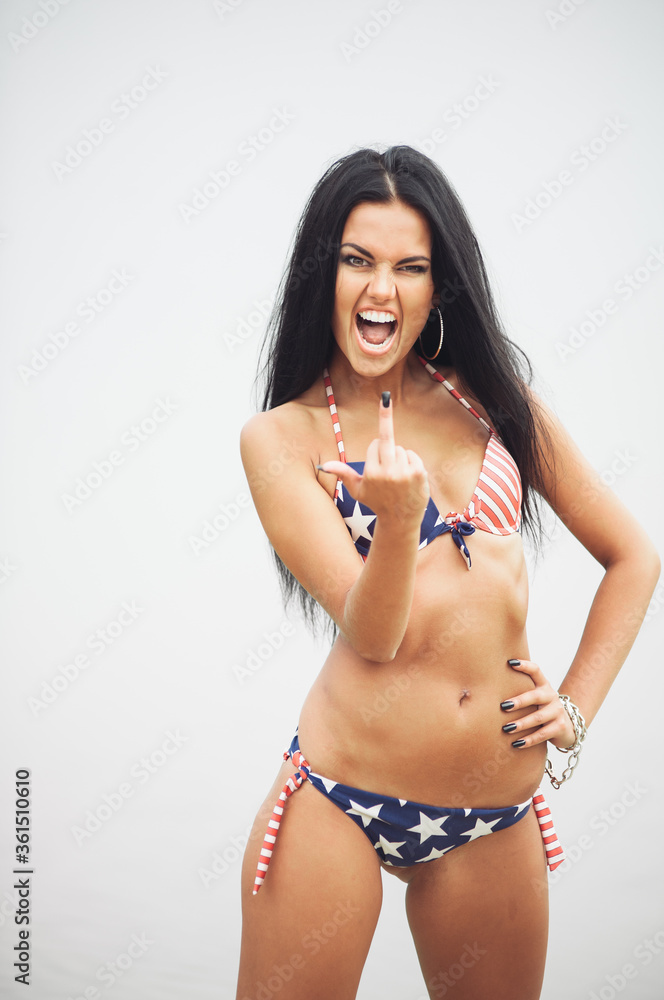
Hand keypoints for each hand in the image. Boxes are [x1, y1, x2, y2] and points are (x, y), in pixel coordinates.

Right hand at [318, 391, 428, 527]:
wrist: (400, 520)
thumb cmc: (376, 502)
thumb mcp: (357, 490)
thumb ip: (342, 474)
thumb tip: (323, 465)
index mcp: (371, 473)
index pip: (374, 444)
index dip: (375, 450)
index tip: (376, 459)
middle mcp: (388, 472)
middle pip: (387, 440)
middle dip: (385, 421)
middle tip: (385, 407)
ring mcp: (404, 472)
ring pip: (400, 449)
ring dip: (398, 457)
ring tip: (397, 475)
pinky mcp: (418, 473)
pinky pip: (412, 454)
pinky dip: (411, 461)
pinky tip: (408, 476)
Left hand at [500, 659, 575, 749]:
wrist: (568, 726)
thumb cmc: (542, 708)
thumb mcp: (535, 697)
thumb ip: (519, 690)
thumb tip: (487, 687)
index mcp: (543, 685)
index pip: (536, 671)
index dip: (525, 666)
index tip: (510, 662)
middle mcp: (551, 696)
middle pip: (535, 696)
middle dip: (519, 701)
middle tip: (503, 706)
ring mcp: (557, 711)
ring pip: (538, 717)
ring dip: (521, 723)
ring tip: (506, 728)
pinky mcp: (560, 727)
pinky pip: (543, 734)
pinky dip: (529, 739)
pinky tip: (517, 743)